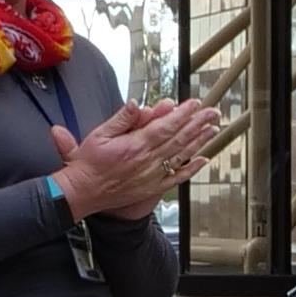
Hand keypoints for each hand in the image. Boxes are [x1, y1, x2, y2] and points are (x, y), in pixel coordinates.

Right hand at [53, 96, 226, 218]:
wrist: (82, 192)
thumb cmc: (88, 164)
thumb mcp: (99, 134)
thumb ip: (121, 119)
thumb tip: (136, 104)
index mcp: (135, 145)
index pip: (165, 126)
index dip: (182, 114)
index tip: (195, 104)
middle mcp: (147, 161)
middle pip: (178, 139)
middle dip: (197, 124)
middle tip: (212, 113)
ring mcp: (152, 175)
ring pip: (181, 155)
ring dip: (199, 141)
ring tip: (212, 129)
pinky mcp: (152, 187)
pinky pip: (176, 177)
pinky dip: (191, 168)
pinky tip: (203, 159)